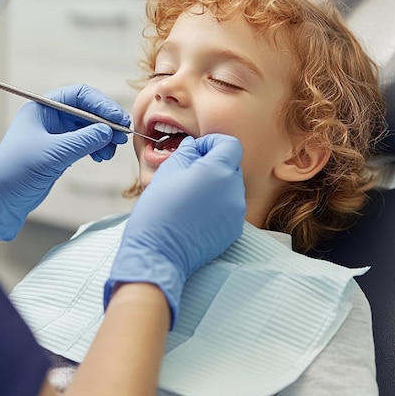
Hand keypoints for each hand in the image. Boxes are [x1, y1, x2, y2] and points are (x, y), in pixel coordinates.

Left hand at [0, 85, 129, 239]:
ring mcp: (55, 135)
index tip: (118, 119)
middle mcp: (50, 118)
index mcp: (43, 108)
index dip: (102, 105)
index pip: (80, 96)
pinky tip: (101, 156)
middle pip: (87, 111)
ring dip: (104, 137)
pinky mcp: (59, 152)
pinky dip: (97, 148)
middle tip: (121, 135)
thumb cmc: (14, 172)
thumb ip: (83, 140)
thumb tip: (107, 131)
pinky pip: (85, 143)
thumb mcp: (53, 154)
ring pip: (89, 128)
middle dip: (106, 122)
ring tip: (110, 151)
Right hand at [104, 134, 245, 327]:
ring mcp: (236, 212)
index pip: (230, 144)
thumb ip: (186, 152)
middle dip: (213, 163)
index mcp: (217, 171)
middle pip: (231, 165)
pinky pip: (229, 208)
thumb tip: (194, 148)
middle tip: (189, 172)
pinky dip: (217, 205)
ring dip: (215, 185)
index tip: (196, 150)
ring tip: (190, 196)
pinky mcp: (233, 230)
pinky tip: (195, 213)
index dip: (212, 142)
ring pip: (230, 187)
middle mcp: (233, 190)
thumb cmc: (158, 210)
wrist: (158, 253)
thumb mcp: (168, 171)